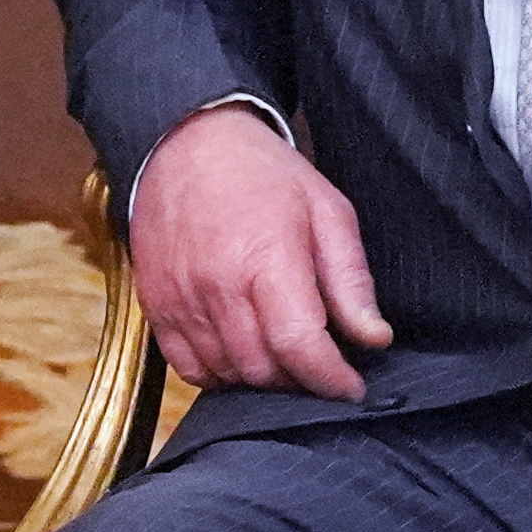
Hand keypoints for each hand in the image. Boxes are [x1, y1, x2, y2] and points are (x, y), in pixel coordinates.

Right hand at [126, 103, 388, 398]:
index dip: (331, 379)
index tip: (351, 387)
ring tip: (284, 359)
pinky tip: (242, 355)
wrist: (186, 144)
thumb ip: (351, 281)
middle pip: (263, 369)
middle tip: (320, 366)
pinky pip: (188, 368)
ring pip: (227, 374)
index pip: (299, 346)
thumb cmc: (263, 175)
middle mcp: (217, 285)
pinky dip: (220, 375)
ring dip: (262, 379)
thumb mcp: (327, 212)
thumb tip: (374, 339)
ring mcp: (181, 298)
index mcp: (265, 259)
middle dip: (301, 381)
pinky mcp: (157, 305)